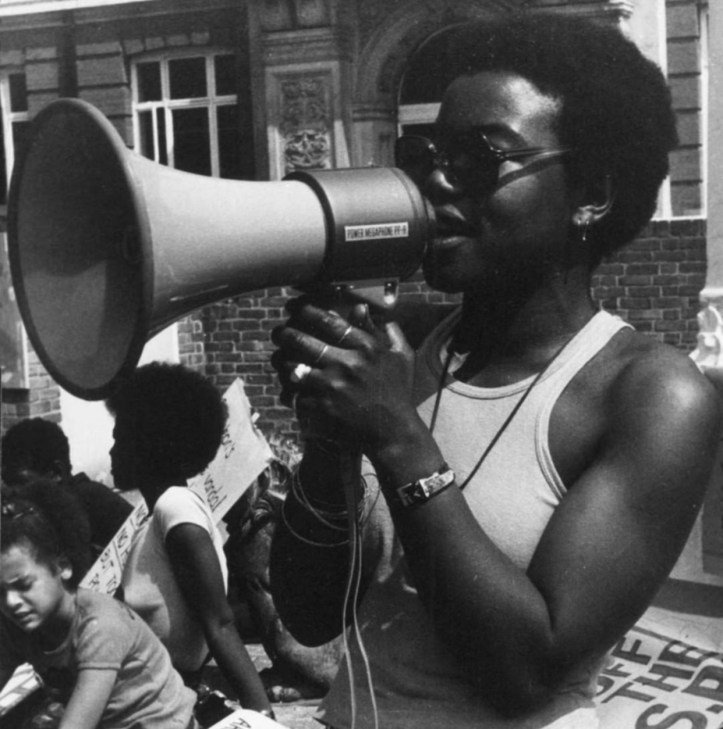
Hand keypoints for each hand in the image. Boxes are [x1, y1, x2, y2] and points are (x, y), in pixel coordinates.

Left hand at [271, 298, 417, 450]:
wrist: (393, 434)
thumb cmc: (397, 392)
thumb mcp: (400, 357)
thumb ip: (383, 330)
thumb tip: (360, 307)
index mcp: (366, 348)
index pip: (328, 321)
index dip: (305, 310)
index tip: (294, 308)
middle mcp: (348, 364)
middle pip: (301, 340)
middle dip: (284, 334)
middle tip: (279, 333)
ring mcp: (332, 387)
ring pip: (291, 367)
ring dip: (280, 362)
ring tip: (278, 360)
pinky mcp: (322, 409)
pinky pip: (293, 395)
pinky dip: (288, 392)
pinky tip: (288, 389)